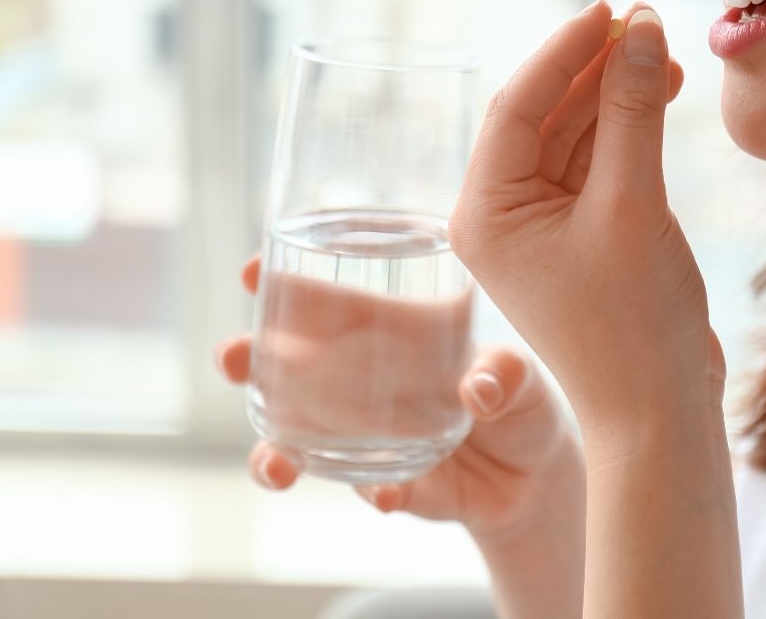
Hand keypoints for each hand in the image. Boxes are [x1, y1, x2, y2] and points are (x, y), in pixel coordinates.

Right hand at [215, 255, 582, 539]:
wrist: (535, 477)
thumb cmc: (522, 400)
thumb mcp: (522, 375)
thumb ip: (506, 374)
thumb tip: (479, 389)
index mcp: (397, 335)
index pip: (334, 303)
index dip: (290, 284)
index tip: (254, 269)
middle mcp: (369, 385)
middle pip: (293, 369)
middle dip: (252, 360)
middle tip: (231, 359)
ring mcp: (371, 438)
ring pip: (303, 440)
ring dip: (276, 450)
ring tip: (274, 464)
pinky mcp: (393, 485)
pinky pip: (371, 489)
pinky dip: (375, 493)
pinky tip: (386, 496)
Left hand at [447, 0, 725, 431]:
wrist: (661, 411)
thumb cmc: (633, 323)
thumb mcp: (632, 204)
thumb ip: (634, 110)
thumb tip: (641, 28)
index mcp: (483, 213)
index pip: (515, 106)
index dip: (564, 51)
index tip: (611, 9)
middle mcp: (502, 215)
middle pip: (545, 115)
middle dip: (596, 69)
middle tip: (647, 22)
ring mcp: (543, 226)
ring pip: (577, 136)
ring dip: (618, 95)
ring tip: (666, 54)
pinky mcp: (582, 236)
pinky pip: (599, 165)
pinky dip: (629, 131)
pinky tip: (662, 93)